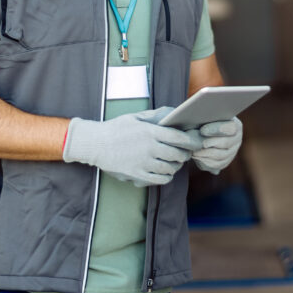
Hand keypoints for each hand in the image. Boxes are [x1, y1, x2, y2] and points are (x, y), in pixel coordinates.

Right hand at [63, 108, 202, 186]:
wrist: (96, 144)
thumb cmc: (116, 129)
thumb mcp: (135, 117)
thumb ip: (155, 116)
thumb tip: (172, 113)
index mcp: (150, 132)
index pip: (179, 138)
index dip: (192, 141)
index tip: (197, 143)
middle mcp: (149, 148)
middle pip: (178, 154)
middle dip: (185, 155)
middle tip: (185, 154)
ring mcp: (144, 162)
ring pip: (170, 168)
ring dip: (176, 166)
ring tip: (175, 163)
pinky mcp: (138, 174)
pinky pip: (160, 179)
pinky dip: (167, 177)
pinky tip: (166, 173)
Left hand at [189, 117, 242, 174]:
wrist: (202, 131)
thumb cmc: (204, 121)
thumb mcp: (206, 117)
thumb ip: (205, 120)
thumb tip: (200, 128)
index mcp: (235, 125)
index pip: (230, 128)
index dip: (216, 129)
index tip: (202, 130)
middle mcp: (237, 139)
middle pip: (226, 143)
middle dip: (210, 143)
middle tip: (197, 143)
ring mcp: (232, 152)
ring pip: (221, 156)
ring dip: (205, 154)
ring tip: (194, 151)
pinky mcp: (225, 162)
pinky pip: (217, 165)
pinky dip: (205, 162)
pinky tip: (196, 157)